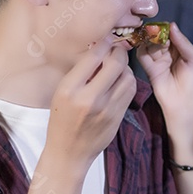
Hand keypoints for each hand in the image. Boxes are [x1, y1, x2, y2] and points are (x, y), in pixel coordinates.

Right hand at [47, 42, 136, 169]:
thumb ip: (80, 74)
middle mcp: (89, 98)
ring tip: (118, 66)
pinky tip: (121, 80)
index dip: (103, 44)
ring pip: (128, 76)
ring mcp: (107, 108)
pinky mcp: (118, 116)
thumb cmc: (62, 121)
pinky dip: (129, 80)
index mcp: (69, 90)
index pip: (92, 57)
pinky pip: (131, 90)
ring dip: (125, 67)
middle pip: (115, 63)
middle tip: (116, 49)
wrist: (70, 152)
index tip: (105, 40)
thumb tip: (98, 51)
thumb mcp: (61, 94)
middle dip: (118, 51)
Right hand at [136, 22, 192, 145]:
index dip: (165, 29)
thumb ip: (183, 42)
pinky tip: (145, 48)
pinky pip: (142, 57)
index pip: (171, 34)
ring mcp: (159, 61)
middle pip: (158, 38)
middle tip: (154, 33)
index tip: (161, 26)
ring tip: (152, 43)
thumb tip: (172, 25)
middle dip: (156, 34)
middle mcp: (169, 54)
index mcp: (181, 50)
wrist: (185, 104)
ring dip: (149, 41)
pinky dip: (142, 50)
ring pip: (149, 45)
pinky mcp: (150, 70)